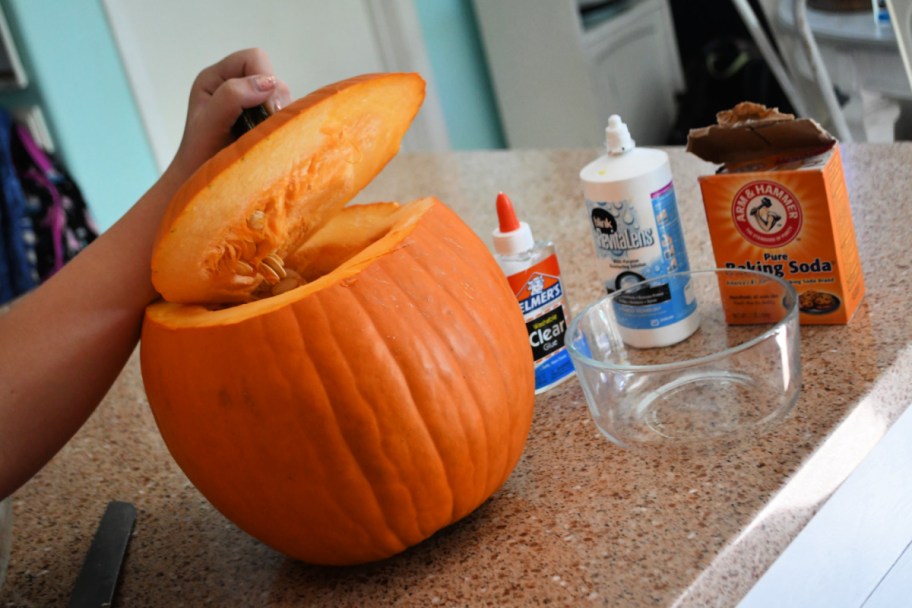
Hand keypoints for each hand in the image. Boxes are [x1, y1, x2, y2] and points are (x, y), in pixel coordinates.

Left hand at [169, 48, 291, 183]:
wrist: (202, 190)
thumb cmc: (198, 159)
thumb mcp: (208, 124)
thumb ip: (231, 97)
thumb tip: (266, 83)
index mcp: (216, 79)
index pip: (252, 59)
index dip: (265, 78)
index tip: (267, 110)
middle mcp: (235, 86)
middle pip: (271, 75)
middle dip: (276, 99)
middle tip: (269, 126)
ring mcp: (251, 105)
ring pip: (282, 96)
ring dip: (281, 114)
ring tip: (268, 136)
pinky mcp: (264, 122)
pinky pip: (285, 114)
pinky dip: (284, 125)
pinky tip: (274, 140)